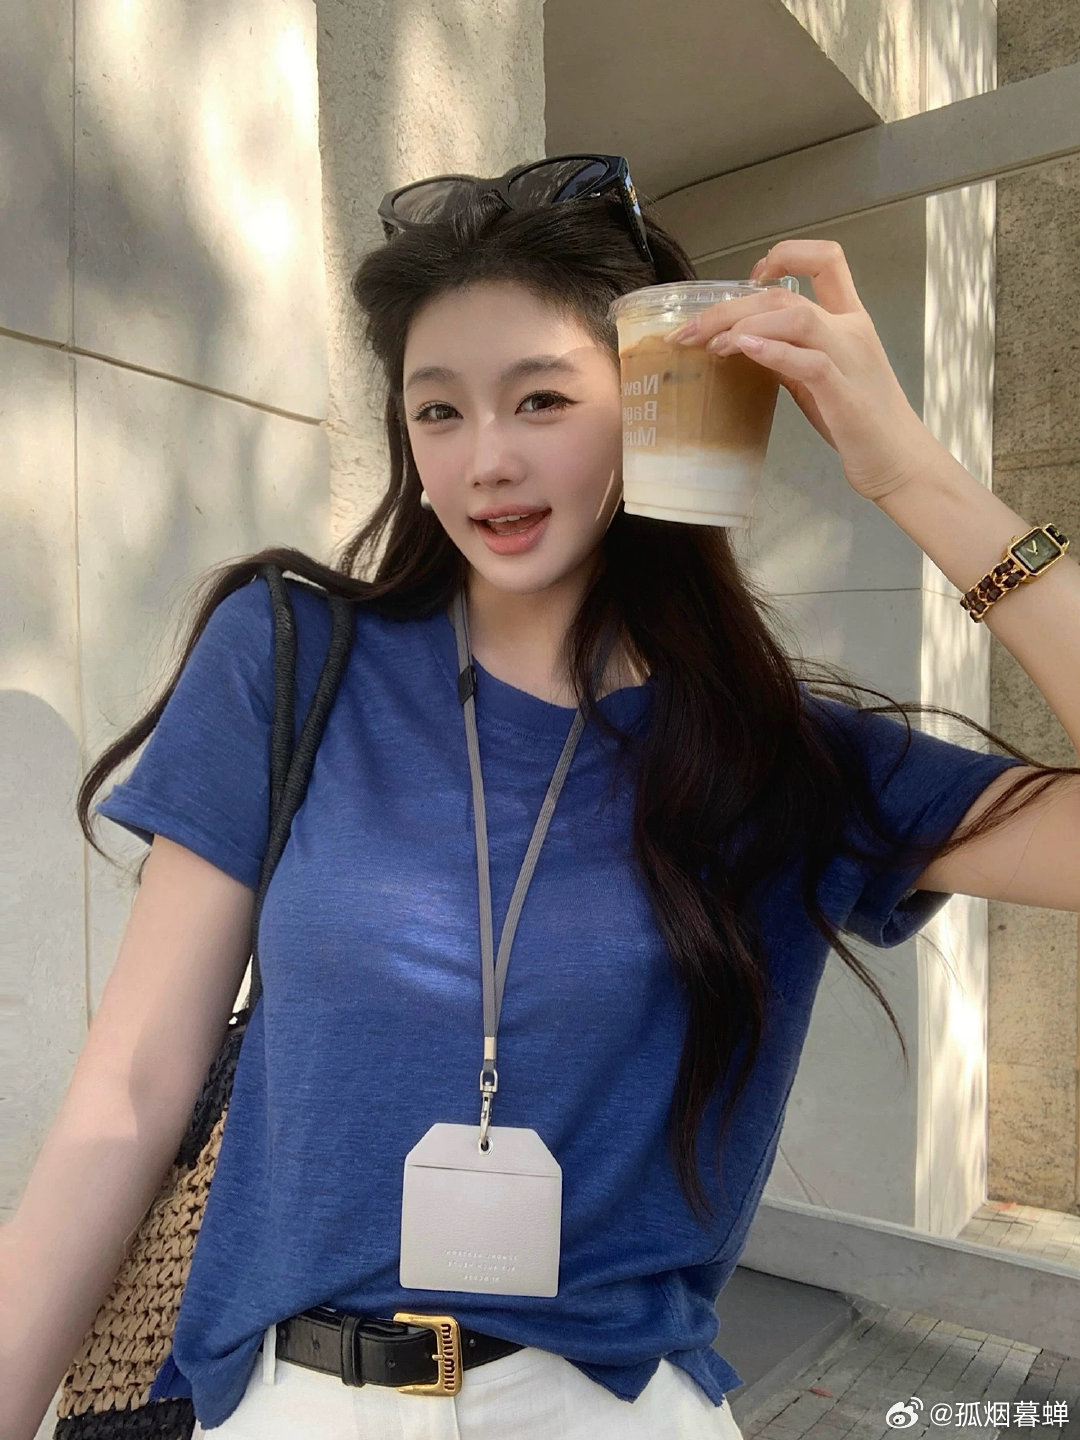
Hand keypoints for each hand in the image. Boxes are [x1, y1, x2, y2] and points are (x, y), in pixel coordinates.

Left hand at [664, 239, 934, 503]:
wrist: (900, 462)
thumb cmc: (858, 422)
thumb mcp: (818, 380)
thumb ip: (788, 356)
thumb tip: (746, 343)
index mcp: (849, 320)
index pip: (826, 259)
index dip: (786, 255)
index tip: (750, 277)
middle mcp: (851, 330)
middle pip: (787, 296)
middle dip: (732, 306)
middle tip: (690, 331)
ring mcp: (850, 360)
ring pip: (797, 318)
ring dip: (744, 325)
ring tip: (710, 344)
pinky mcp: (845, 395)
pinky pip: (810, 362)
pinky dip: (774, 351)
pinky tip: (743, 349)